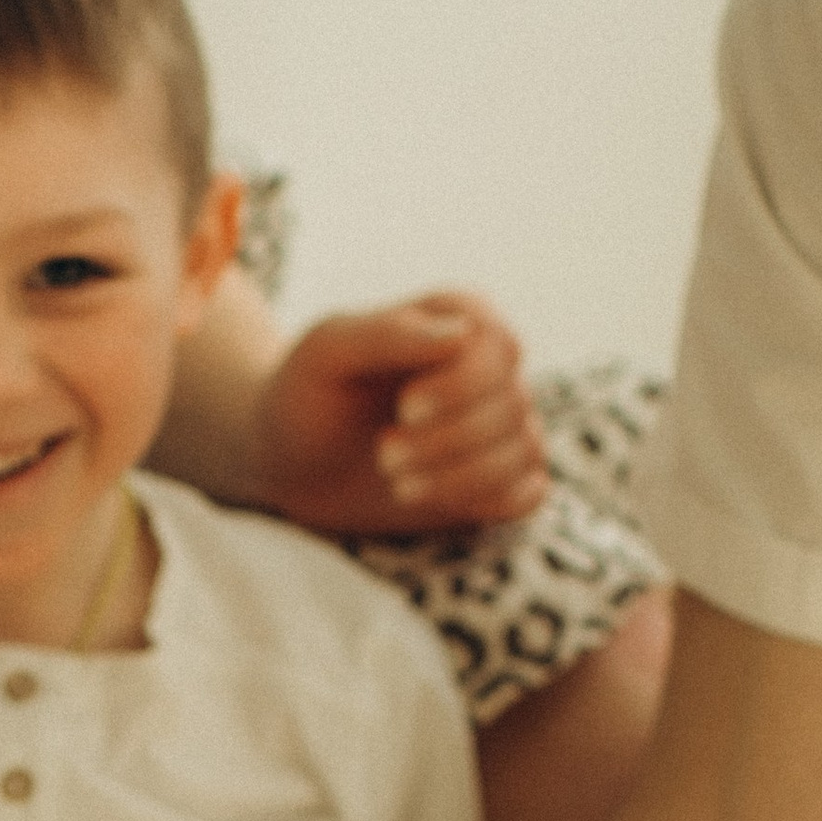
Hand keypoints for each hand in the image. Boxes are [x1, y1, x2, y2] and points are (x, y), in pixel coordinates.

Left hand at [252, 289, 547, 542]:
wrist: (291, 461)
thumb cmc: (308, 394)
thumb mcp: (328, 352)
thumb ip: (388, 334)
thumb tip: (462, 334)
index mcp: (459, 318)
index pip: (500, 347)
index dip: (462, 386)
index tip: (405, 409)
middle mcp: (490, 367)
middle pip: (513, 403)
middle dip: (448, 441)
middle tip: (385, 455)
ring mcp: (500, 424)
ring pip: (524, 450)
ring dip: (460, 477)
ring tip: (396, 482)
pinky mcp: (497, 479)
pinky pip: (530, 492)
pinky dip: (488, 502)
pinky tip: (432, 499)